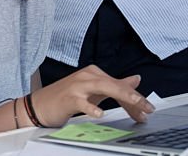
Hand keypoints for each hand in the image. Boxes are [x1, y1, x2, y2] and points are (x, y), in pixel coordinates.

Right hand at [32, 66, 153, 125]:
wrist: (40, 105)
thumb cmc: (67, 98)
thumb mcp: (94, 91)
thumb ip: (115, 85)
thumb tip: (136, 79)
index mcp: (94, 74)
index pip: (119, 84)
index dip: (134, 98)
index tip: (146, 110)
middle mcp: (87, 76)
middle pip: (114, 84)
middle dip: (133, 96)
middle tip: (147, 107)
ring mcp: (77, 86)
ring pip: (102, 87)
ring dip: (121, 94)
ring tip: (134, 103)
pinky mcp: (68, 98)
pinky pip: (82, 102)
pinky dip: (91, 107)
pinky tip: (100, 113)